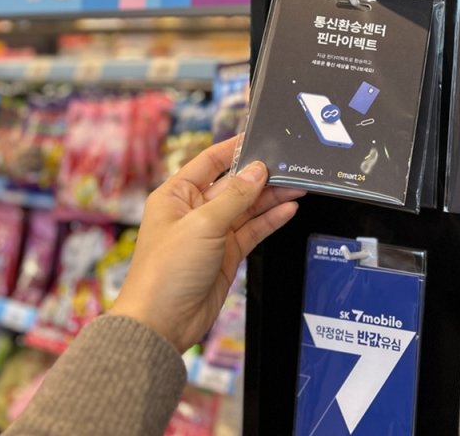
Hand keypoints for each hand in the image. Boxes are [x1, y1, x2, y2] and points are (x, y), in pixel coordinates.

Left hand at [108, 136, 303, 351]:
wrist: (162, 322)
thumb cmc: (164, 272)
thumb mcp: (202, 225)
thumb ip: (234, 197)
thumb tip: (257, 171)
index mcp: (176, 195)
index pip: (209, 161)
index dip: (234, 148)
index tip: (258, 137)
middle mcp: (194, 211)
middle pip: (233, 185)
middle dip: (260, 176)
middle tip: (288, 166)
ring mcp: (211, 233)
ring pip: (247, 208)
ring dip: (271, 198)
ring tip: (297, 186)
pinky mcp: (226, 254)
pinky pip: (252, 230)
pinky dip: (270, 220)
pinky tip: (287, 209)